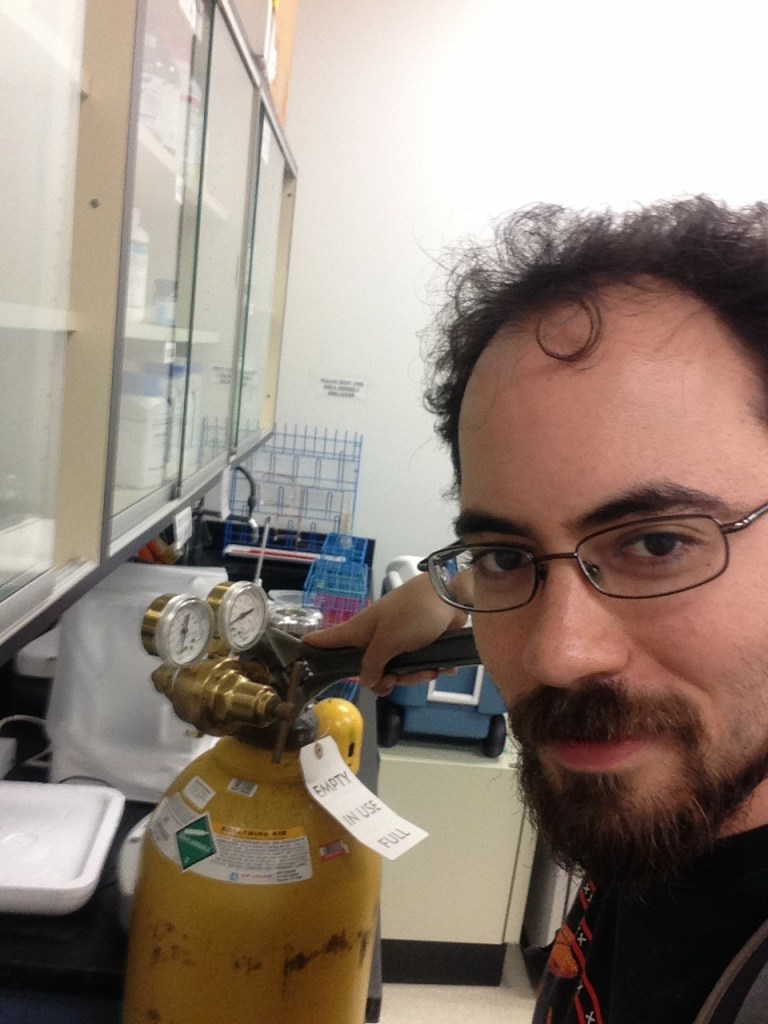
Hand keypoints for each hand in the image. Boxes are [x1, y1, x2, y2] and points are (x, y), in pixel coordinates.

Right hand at [303, 572, 466, 694]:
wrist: (453, 597)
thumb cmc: (415, 612)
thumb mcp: (389, 641)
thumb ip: (373, 664)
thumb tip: (366, 682)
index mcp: (362, 630)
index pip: (328, 639)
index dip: (314, 648)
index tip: (298, 657)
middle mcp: (376, 636)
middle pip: (368, 668)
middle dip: (385, 680)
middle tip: (393, 684)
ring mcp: (398, 640)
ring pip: (396, 670)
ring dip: (414, 675)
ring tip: (428, 669)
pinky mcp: (419, 644)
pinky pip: (416, 665)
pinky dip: (428, 667)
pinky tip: (440, 665)